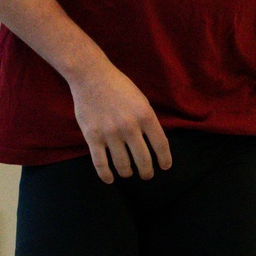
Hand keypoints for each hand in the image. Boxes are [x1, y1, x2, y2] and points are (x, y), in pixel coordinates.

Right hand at [68, 58, 171, 183]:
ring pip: (123, 165)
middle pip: (143, 160)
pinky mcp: (92, 136)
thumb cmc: (118, 86)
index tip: (164, 167)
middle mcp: (129, 127)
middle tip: (147, 175)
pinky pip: (101, 163)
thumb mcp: (141, 100)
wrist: (91, 76)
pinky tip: (110, 179)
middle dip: (147, 172)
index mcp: (145, 115)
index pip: (161, 145)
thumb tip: (154, 144)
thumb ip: (148, 121)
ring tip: (128, 173)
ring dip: (128, 173)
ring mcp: (110, 133)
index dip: (164, 160)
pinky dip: (106, 175)